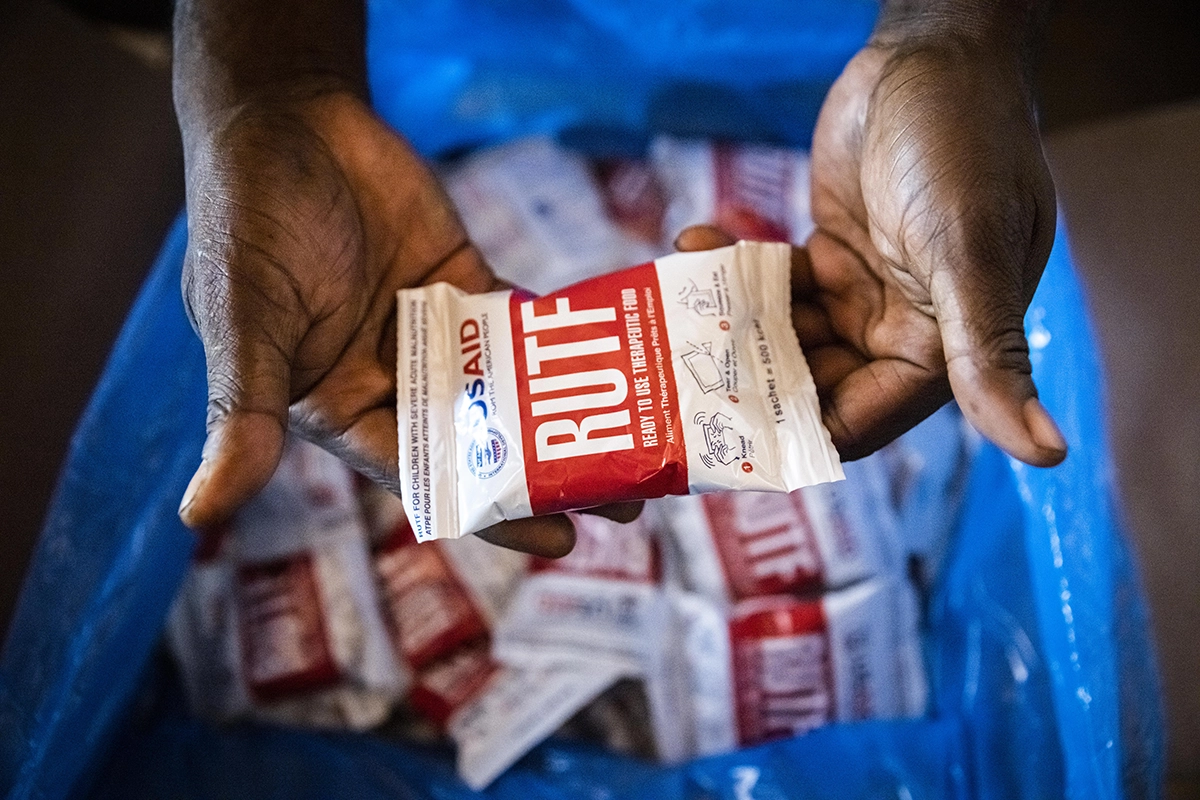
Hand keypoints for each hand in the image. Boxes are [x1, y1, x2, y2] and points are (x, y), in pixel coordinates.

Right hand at [176, 90, 608, 554]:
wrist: (284, 120)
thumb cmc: (246, 220)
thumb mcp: (246, 318)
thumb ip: (244, 409)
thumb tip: (198, 512)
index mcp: (340, 407)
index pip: (425, 475)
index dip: (492, 509)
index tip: (559, 539)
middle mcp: (394, 382)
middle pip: (485, 442)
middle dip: (552, 474)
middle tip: (630, 505)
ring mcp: (436, 336)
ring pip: (515, 391)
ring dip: (572, 418)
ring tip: (645, 448)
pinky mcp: (466, 285)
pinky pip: (523, 324)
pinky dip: (568, 343)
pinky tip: (624, 361)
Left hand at [681, 36, 1065, 466]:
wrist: (933, 54)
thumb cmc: (964, 144)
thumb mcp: (970, 251)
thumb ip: (986, 353)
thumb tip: (1048, 454)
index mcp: (940, 348)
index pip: (862, 421)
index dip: (796, 431)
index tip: (722, 428)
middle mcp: (901, 330)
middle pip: (811, 385)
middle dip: (749, 376)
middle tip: (680, 360)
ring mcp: (861, 292)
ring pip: (783, 337)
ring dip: (732, 323)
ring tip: (676, 299)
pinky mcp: (829, 255)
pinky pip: (773, 285)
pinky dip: (736, 272)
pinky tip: (697, 243)